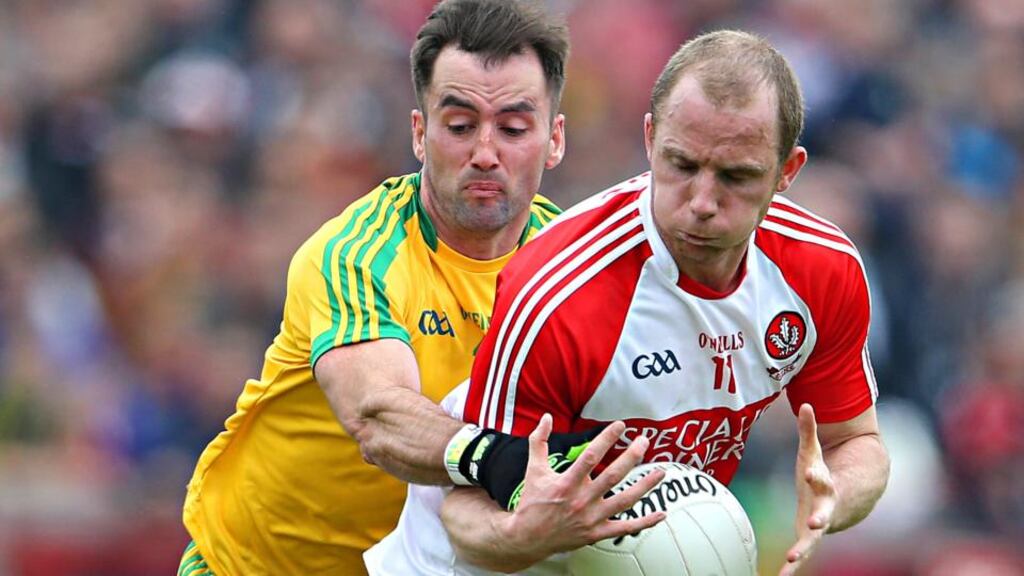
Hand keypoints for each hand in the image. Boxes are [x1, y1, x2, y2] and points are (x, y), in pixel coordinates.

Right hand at [498, 414, 666, 565]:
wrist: (528, 538)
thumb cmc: (532, 502)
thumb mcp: (534, 469)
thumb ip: (539, 442)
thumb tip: (546, 418)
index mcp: (567, 483)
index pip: (591, 456)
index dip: (607, 439)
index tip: (620, 425)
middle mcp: (582, 500)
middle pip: (613, 476)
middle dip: (632, 456)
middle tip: (644, 442)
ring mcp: (592, 518)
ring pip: (625, 500)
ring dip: (645, 486)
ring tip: (661, 472)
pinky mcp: (597, 533)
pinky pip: (626, 528)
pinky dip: (645, 522)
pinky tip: (661, 513)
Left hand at [780, 404, 836, 575]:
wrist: (845, 499)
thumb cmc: (822, 472)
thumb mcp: (814, 452)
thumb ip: (809, 431)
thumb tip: (806, 404)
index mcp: (825, 485)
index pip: (822, 478)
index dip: (818, 475)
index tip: (812, 474)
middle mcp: (825, 508)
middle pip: (823, 514)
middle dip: (820, 519)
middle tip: (816, 524)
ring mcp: (819, 526)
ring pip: (812, 540)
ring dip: (803, 551)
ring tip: (792, 562)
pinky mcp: (809, 538)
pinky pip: (801, 554)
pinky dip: (792, 567)